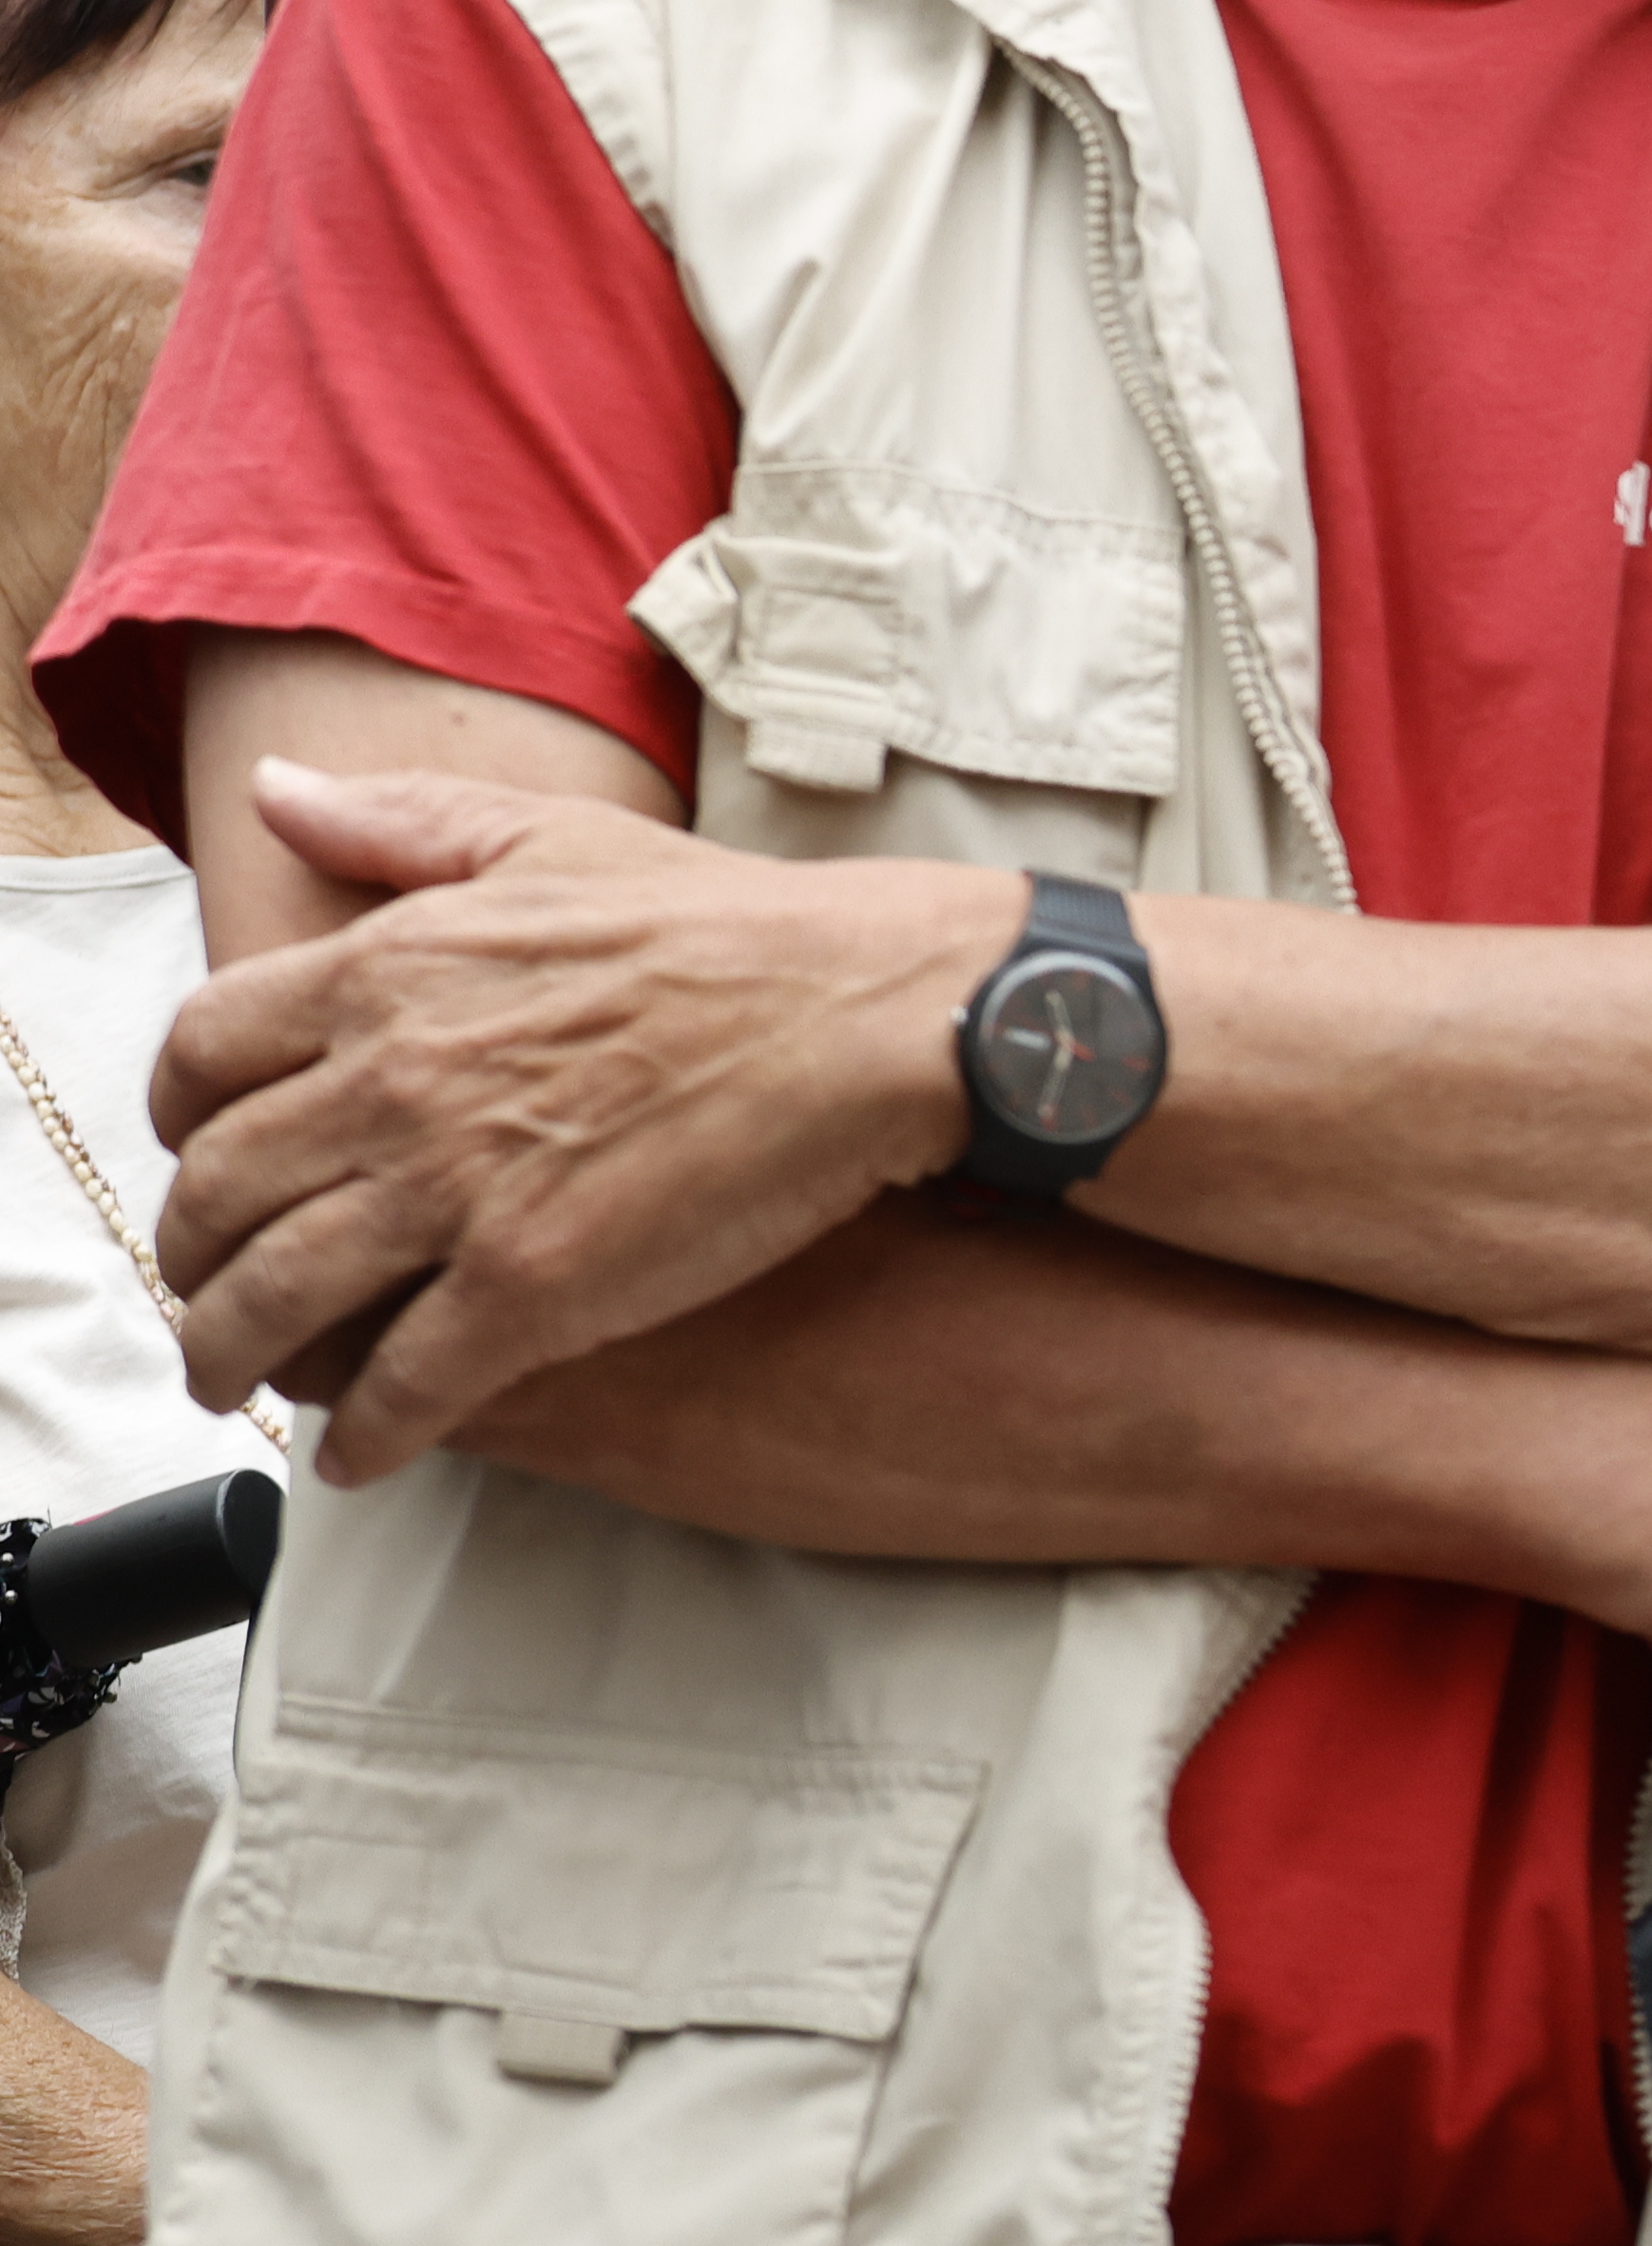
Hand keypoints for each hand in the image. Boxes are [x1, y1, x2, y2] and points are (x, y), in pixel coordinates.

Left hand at [156, 763, 1016, 1456]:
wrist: (875, 1014)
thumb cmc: (734, 927)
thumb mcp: (553, 840)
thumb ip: (400, 823)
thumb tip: (278, 793)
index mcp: (389, 970)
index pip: (201, 1056)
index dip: (182, 1120)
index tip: (206, 1153)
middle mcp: (396, 1081)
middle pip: (218, 1193)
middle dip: (193, 1259)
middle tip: (213, 1287)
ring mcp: (459, 1191)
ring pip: (276, 1301)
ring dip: (238, 1357)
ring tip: (245, 1382)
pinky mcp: (535, 1288)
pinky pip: (402, 1385)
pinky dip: (365, 1434)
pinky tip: (362, 1452)